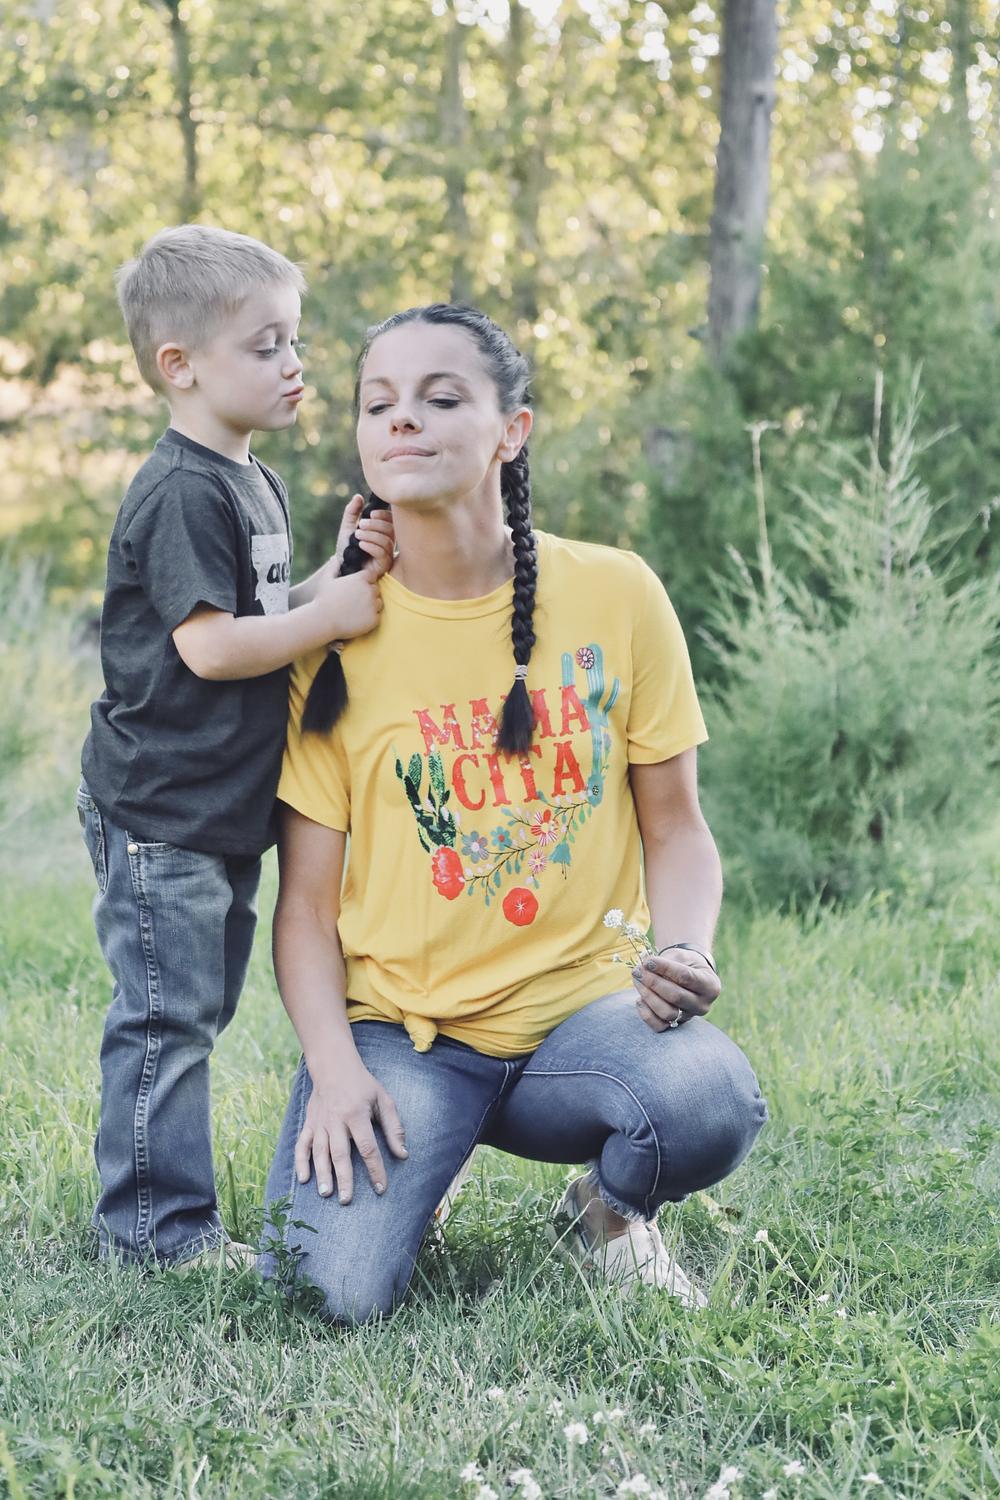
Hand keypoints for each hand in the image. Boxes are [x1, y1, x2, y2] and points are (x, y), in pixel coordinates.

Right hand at [295, 1061, 407, 1203]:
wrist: (334, 1067)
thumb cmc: (363, 1085)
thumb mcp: (384, 1100)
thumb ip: (394, 1127)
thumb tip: (403, 1154)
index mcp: (357, 1114)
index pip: (368, 1147)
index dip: (375, 1169)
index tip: (380, 1188)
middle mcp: (336, 1120)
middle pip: (340, 1154)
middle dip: (344, 1178)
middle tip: (346, 1200)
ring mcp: (320, 1123)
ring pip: (320, 1152)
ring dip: (322, 1174)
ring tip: (326, 1194)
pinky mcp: (309, 1124)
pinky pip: (302, 1145)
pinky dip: (301, 1162)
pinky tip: (303, 1179)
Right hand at [312, 564, 382, 640]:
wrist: (323, 622)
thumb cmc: (323, 600)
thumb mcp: (326, 580)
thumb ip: (333, 567)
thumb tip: (335, 558)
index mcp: (361, 578)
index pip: (371, 576)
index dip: (364, 581)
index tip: (354, 588)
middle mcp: (369, 590)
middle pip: (376, 589)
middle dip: (368, 593)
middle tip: (353, 601)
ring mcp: (373, 605)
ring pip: (378, 603)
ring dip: (370, 605)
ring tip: (354, 610)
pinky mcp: (374, 619)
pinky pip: (376, 616)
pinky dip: (369, 618)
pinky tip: (356, 619)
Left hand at [334, 493, 394, 577]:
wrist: (342, 566)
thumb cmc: (347, 549)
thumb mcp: (347, 527)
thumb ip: (352, 512)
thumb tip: (358, 497)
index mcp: (382, 532)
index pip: (391, 520)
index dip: (383, 515)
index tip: (370, 514)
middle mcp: (388, 542)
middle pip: (391, 529)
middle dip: (375, 525)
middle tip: (361, 524)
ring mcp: (387, 554)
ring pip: (387, 541)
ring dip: (371, 535)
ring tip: (357, 534)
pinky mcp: (384, 565)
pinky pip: (383, 553)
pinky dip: (371, 546)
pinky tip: (360, 544)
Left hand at [632, 948, 720, 1031]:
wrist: (687, 976)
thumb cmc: (685, 963)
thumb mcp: (681, 957)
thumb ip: (666, 962)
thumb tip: (645, 967)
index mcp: (710, 985)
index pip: (686, 977)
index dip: (664, 968)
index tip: (648, 961)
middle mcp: (703, 1005)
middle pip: (676, 996)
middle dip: (653, 982)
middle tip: (638, 970)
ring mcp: (690, 1017)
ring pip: (667, 1013)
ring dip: (648, 996)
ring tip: (638, 981)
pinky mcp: (676, 1025)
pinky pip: (659, 1026)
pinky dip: (646, 1014)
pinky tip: (639, 999)